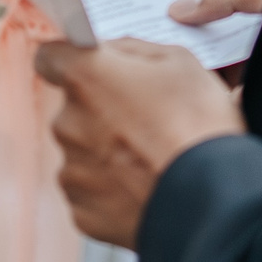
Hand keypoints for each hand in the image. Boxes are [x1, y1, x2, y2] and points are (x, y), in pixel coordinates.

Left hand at [36, 39, 244, 247]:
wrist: (211, 201)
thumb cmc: (199, 127)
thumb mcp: (180, 62)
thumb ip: (133, 49)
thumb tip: (113, 51)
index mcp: (86, 79)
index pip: (50, 58)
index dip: (70, 61)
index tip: (89, 70)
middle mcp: (68, 123)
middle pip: (73, 110)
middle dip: (102, 113)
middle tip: (144, 122)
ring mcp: (73, 171)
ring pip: (83, 153)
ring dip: (108, 154)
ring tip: (150, 160)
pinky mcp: (83, 212)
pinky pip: (91, 192)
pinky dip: (112, 191)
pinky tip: (144, 188)